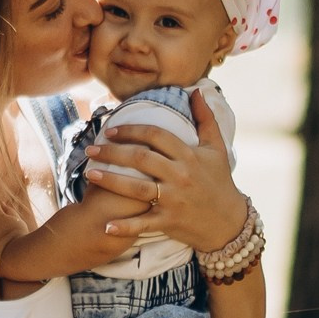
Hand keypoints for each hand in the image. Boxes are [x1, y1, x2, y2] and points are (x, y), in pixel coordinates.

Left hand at [83, 91, 248, 248]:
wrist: (230, 222)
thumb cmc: (220, 182)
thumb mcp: (217, 148)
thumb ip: (206, 118)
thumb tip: (197, 91)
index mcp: (189, 155)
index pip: (156, 135)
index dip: (131, 130)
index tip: (110, 130)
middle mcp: (180, 176)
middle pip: (141, 159)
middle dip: (113, 152)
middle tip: (91, 149)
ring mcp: (174, 200)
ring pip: (137, 189)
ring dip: (110, 181)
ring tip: (89, 174)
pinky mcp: (170, 222)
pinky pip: (143, 224)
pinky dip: (125, 226)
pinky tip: (105, 225)